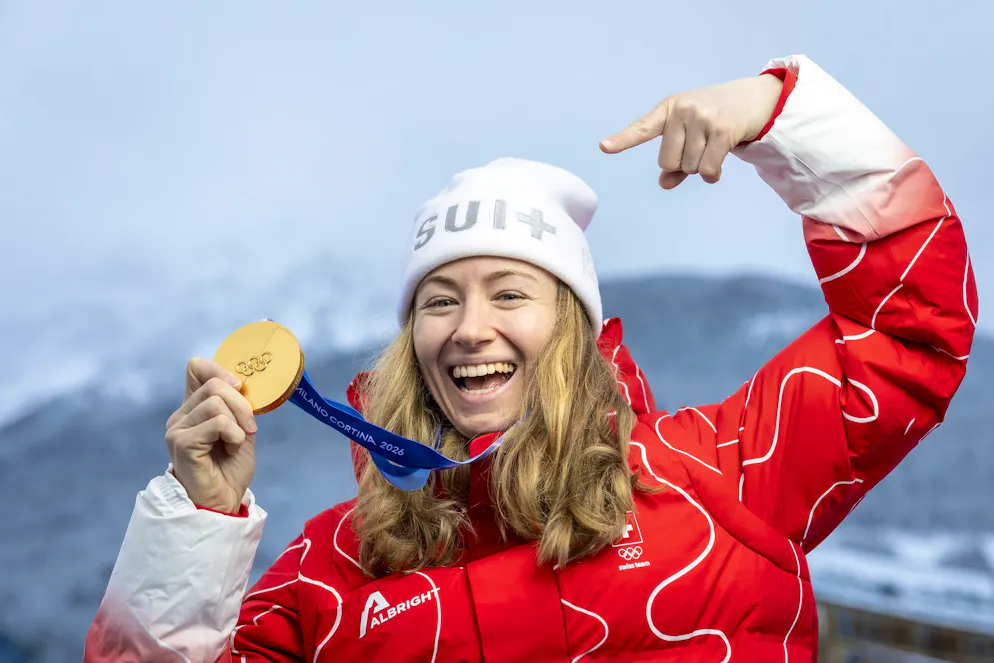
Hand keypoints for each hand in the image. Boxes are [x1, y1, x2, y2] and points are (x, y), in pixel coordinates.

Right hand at [165, 358, 257, 512]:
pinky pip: (217, 422)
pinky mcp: (182, 443)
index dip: (219, 370)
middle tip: (249, 427)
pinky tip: (231, 448)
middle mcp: (180, 416)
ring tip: (238, 441)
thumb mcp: (240, 431)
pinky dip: (233, 433)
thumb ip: (238, 408)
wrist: (223, 502)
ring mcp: (177, 429)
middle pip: (213, 383)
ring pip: (215, 401)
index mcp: (193, 409)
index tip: (239, 387)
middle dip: (241, 403)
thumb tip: (242, 384)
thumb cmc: (229, 470)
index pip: (195, 368)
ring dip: (239, 421)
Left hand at [600, 74, 783, 188]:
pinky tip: (719, 164)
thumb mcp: (691, 132)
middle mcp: (683, 110)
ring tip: (714, 148)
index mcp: (669, 108)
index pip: (642, 128)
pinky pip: (707, 169)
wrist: (756, 98)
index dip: (623, 140)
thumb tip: (664, 183)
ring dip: (701, 169)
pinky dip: (712, 175)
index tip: (604, 147)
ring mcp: (703, 118)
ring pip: (689, 168)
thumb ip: (675, 159)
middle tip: (700, 147)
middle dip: (683, 165)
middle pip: (667, 162)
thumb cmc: (716, 117)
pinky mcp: (722, 130)